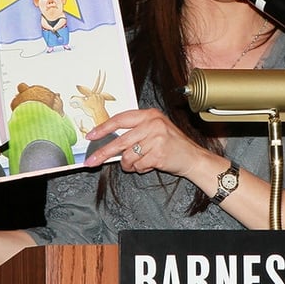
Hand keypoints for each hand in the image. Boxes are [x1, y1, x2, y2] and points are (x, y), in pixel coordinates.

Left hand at [83, 108, 207, 176]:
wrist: (193, 158)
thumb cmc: (171, 145)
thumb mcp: (154, 130)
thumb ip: (135, 132)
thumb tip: (108, 140)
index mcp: (149, 114)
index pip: (120, 119)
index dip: (103, 128)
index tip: (91, 136)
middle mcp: (153, 123)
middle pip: (119, 140)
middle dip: (103, 153)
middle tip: (91, 161)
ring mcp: (156, 138)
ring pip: (128, 156)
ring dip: (130, 165)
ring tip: (140, 163)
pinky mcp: (158, 153)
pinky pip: (138, 165)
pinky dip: (141, 168)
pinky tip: (151, 164)